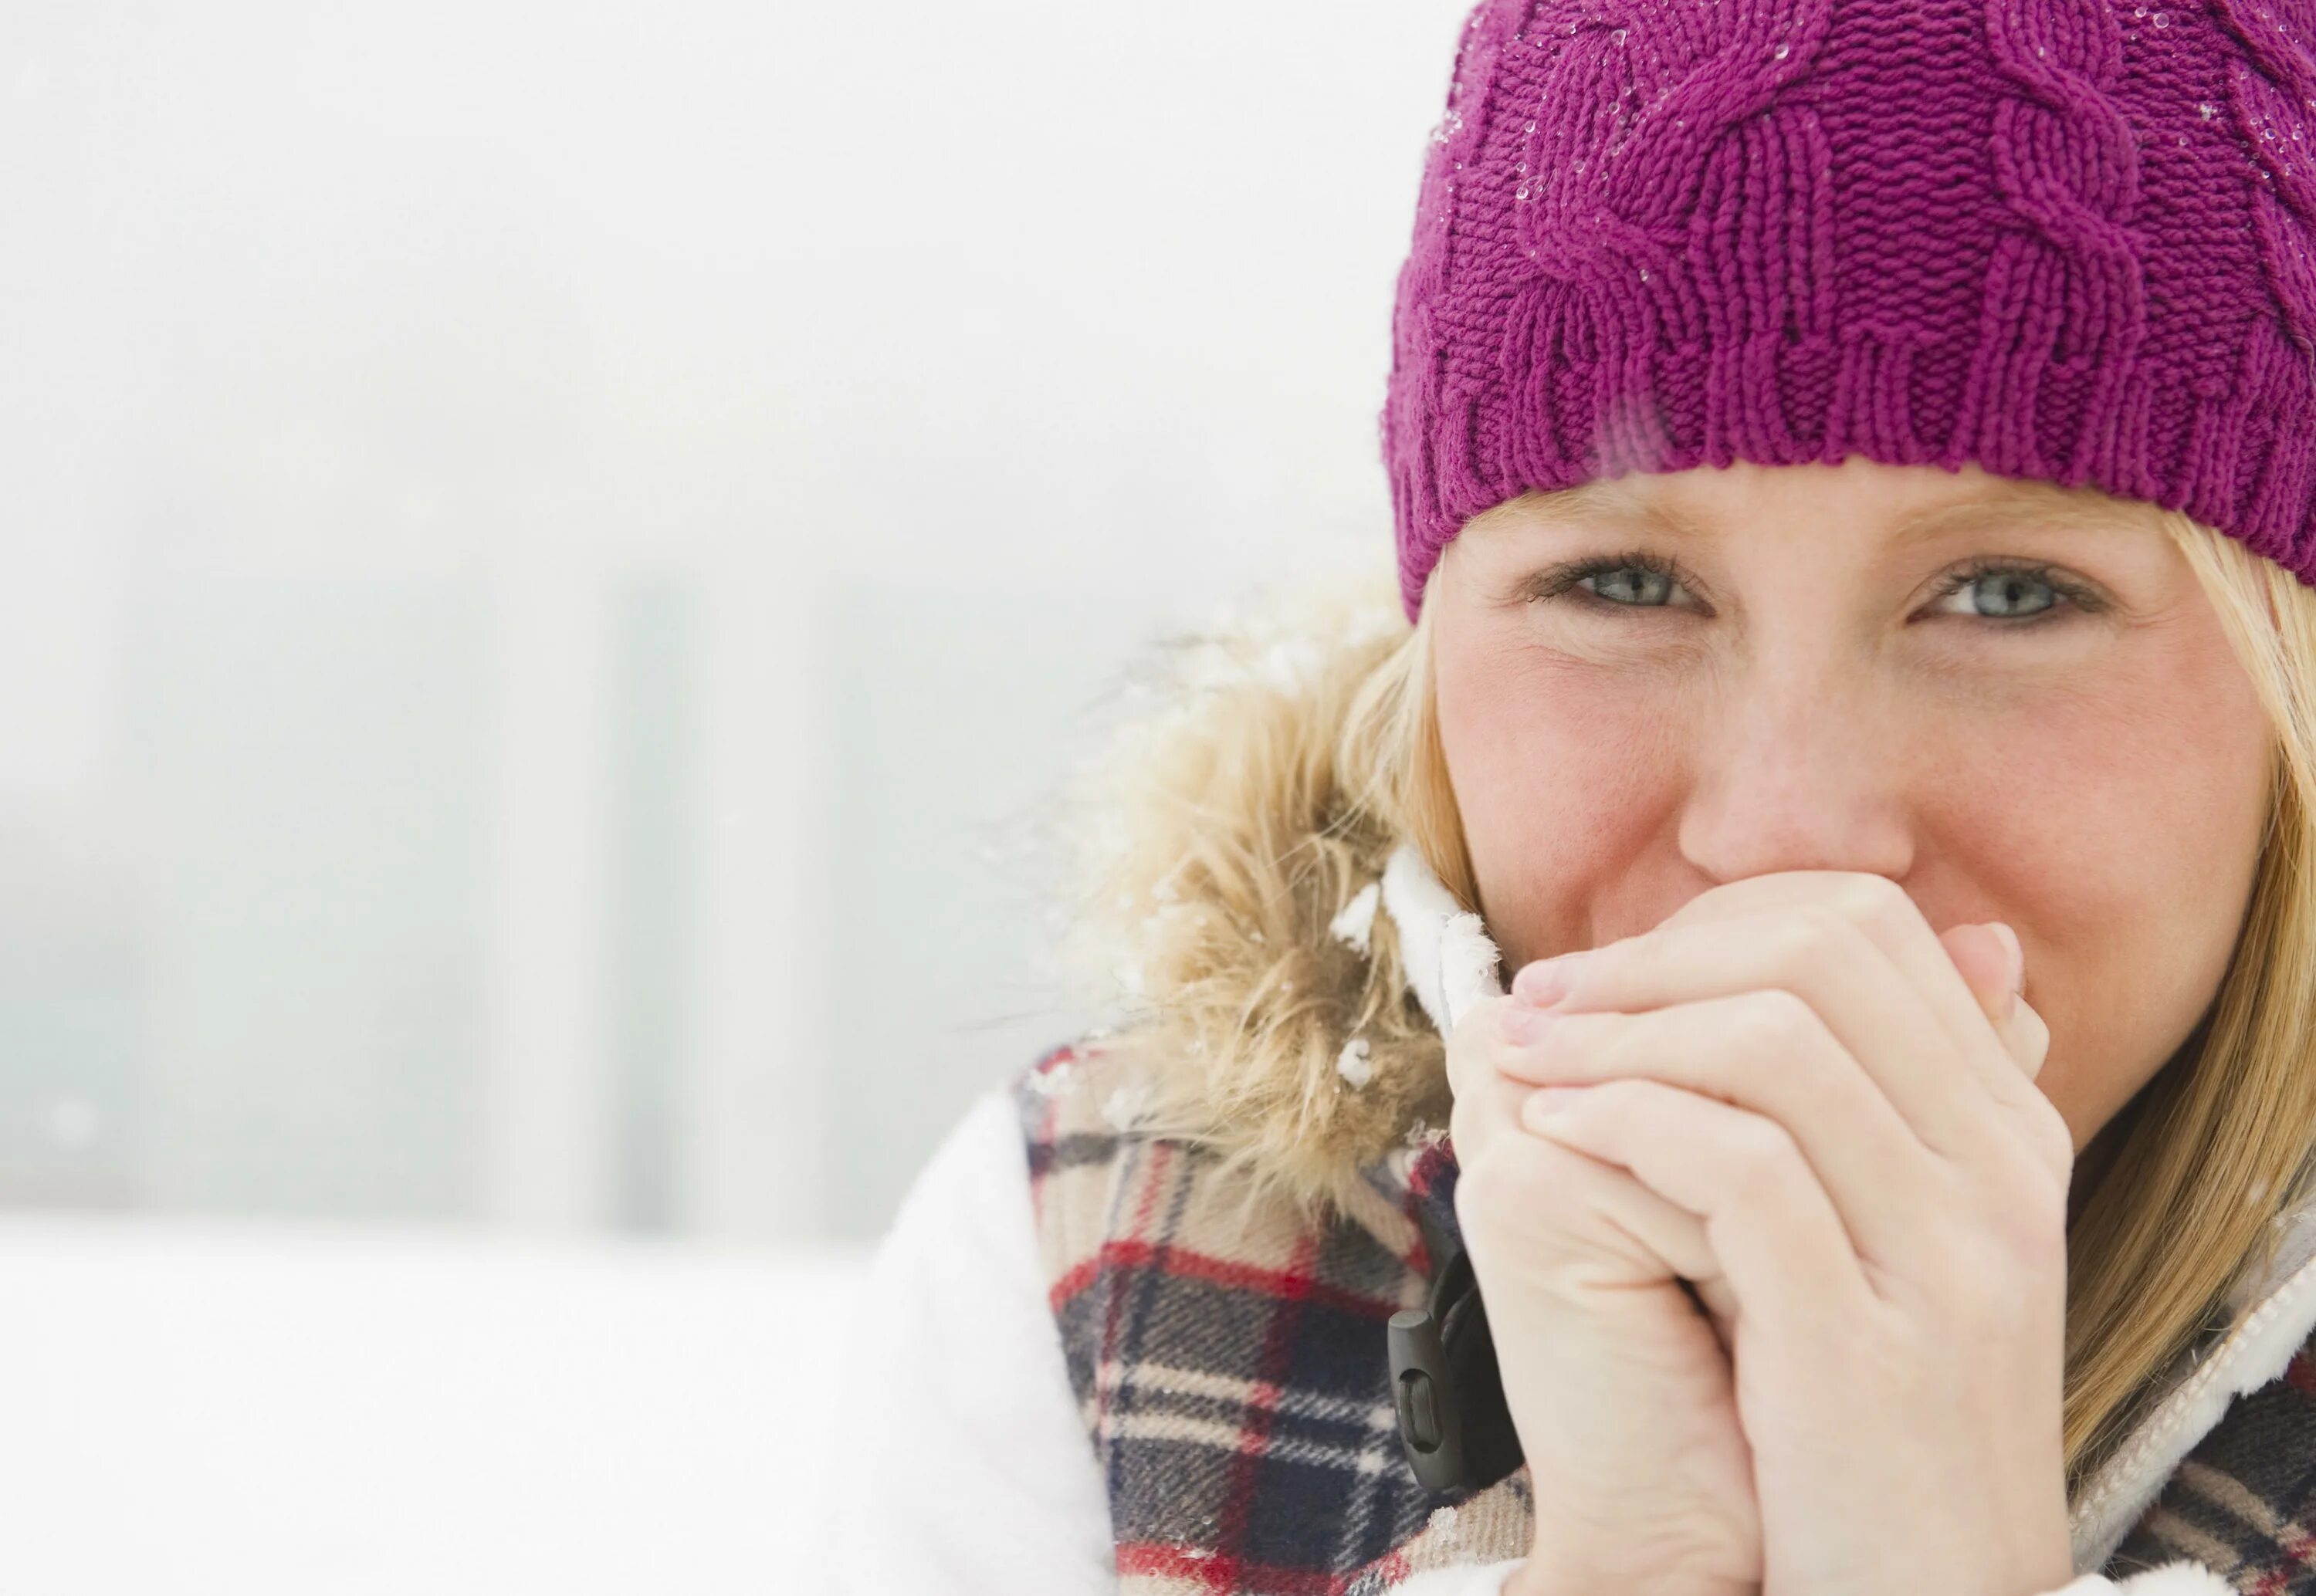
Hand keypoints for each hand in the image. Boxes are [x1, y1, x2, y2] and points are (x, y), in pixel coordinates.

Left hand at [1494, 872, 2071, 1595]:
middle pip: (1821, 954)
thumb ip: (1860, 1105)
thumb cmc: (1874, 1414)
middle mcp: (1999, 1172)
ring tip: (1526, 1060)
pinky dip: (1625, 1123)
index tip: (1610, 971)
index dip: (1716, 922)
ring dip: (1616, 1030)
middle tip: (1548, 997)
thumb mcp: (1893, 1243)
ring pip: (1773, 1042)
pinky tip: (1555, 1132)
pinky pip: (1738, 1167)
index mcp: (2007, 1131)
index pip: (1870, 927)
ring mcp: (1945, 1256)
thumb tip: (1758, 965)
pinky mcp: (1863, 1344)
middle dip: (1654, 957)